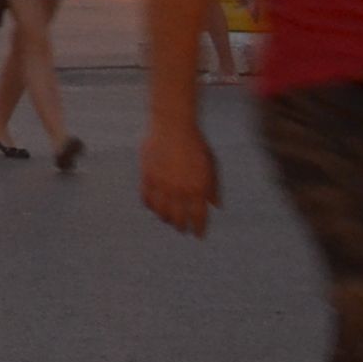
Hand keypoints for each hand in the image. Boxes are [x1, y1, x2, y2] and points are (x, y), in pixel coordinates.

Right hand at [142, 116, 218, 234]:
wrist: (173, 126)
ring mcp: (161, 184)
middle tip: (182, 229)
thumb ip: (213, 188)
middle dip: (181, 227)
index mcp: (198, 189)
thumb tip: (216, 206)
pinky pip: (146, 198)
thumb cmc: (196, 145)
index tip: (197, 235)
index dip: (198, 229)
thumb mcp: (212, 166)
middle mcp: (179, 190)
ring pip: (160, 211)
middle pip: (178, 218)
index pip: (198, 218)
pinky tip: (153, 206)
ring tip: (167, 219)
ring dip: (165, 218)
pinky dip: (150, 205)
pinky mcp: (147, 176)